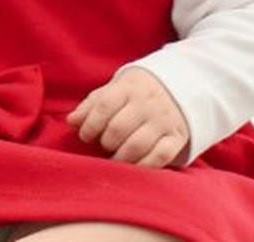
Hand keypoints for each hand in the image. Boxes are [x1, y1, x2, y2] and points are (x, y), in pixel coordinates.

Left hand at [66, 66, 190, 168]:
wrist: (181, 87)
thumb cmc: (136, 93)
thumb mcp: (114, 90)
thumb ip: (92, 105)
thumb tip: (72, 121)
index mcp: (129, 87)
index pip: (104, 105)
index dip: (90, 124)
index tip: (85, 136)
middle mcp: (148, 103)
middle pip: (118, 128)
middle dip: (106, 142)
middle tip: (105, 144)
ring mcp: (165, 120)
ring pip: (137, 145)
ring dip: (120, 157)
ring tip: (116, 157)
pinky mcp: (178, 137)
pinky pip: (160, 156)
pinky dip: (144, 165)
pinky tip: (133, 166)